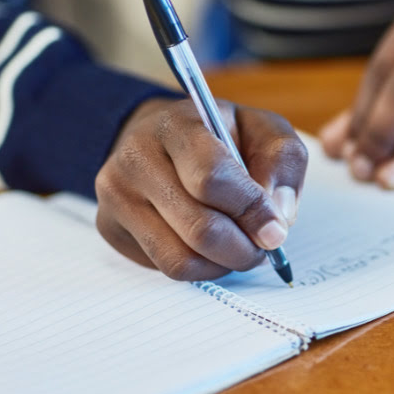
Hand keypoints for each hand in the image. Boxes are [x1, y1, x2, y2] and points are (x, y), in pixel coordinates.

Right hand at [95, 98, 307, 280]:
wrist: (164, 137)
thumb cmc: (222, 135)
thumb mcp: (263, 130)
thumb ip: (283, 162)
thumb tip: (277, 217)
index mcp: (176, 124)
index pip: (212, 178)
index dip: (251, 210)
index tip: (276, 229)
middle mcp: (136, 158)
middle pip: (199, 228)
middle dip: (244, 248)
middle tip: (264, 247)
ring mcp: (117, 195)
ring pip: (181, 258)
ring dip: (224, 263)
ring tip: (240, 246)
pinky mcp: (111, 227)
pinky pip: (165, 268)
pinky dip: (201, 268)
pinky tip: (212, 248)